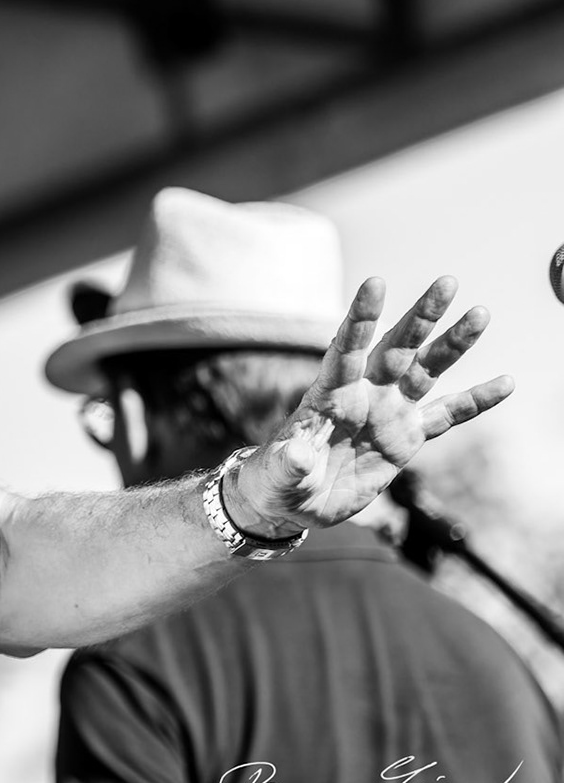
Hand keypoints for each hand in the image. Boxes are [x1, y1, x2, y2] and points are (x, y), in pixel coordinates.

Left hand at [232, 276, 514, 533]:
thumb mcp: (279, 475)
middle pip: (396, 347)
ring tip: (480, 314)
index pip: (346, 348)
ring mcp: (388, 412)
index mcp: (328, 395)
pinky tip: (505, 382)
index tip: (376, 282)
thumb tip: (296, 452)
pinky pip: (447, 415)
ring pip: (426, 370)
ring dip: (453, 344)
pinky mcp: (407, 437)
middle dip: (421, 316)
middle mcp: (363, 394)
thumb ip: (289, 463)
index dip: (361, 317)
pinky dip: (475, 401)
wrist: (296, 500)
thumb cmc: (278, 480)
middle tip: (447, 282)